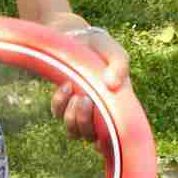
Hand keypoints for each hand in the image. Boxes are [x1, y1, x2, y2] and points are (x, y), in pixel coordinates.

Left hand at [50, 29, 129, 149]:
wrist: (73, 36)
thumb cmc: (98, 45)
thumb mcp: (112, 50)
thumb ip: (119, 64)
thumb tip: (113, 85)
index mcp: (117, 106)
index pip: (117, 136)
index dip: (110, 142)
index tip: (103, 128)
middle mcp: (99, 113)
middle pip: (91, 137)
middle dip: (86, 122)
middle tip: (85, 99)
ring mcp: (80, 110)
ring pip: (74, 132)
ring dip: (73, 118)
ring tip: (76, 94)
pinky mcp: (63, 103)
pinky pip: (58, 114)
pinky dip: (60, 104)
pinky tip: (66, 86)